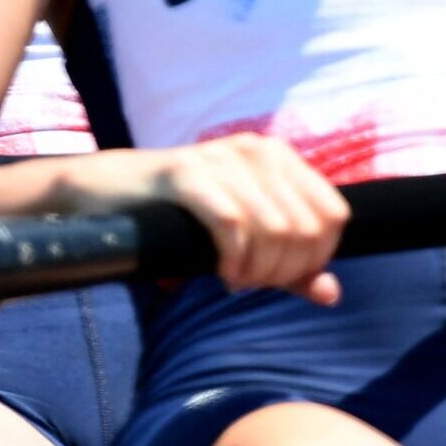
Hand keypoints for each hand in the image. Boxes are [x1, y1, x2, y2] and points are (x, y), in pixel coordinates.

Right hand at [72, 135, 348, 305]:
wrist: (111, 191)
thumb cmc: (182, 218)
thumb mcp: (246, 239)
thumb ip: (290, 266)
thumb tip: (331, 294)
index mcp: (278, 157)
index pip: (334, 214)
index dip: (315, 257)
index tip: (280, 275)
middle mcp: (256, 150)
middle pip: (306, 228)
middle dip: (282, 270)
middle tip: (250, 281)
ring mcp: (221, 158)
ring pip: (274, 229)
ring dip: (257, 270)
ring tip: (233, 278)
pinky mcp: (185, 174)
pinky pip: (232, 225)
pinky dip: (233, 260)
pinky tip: (220, 272)